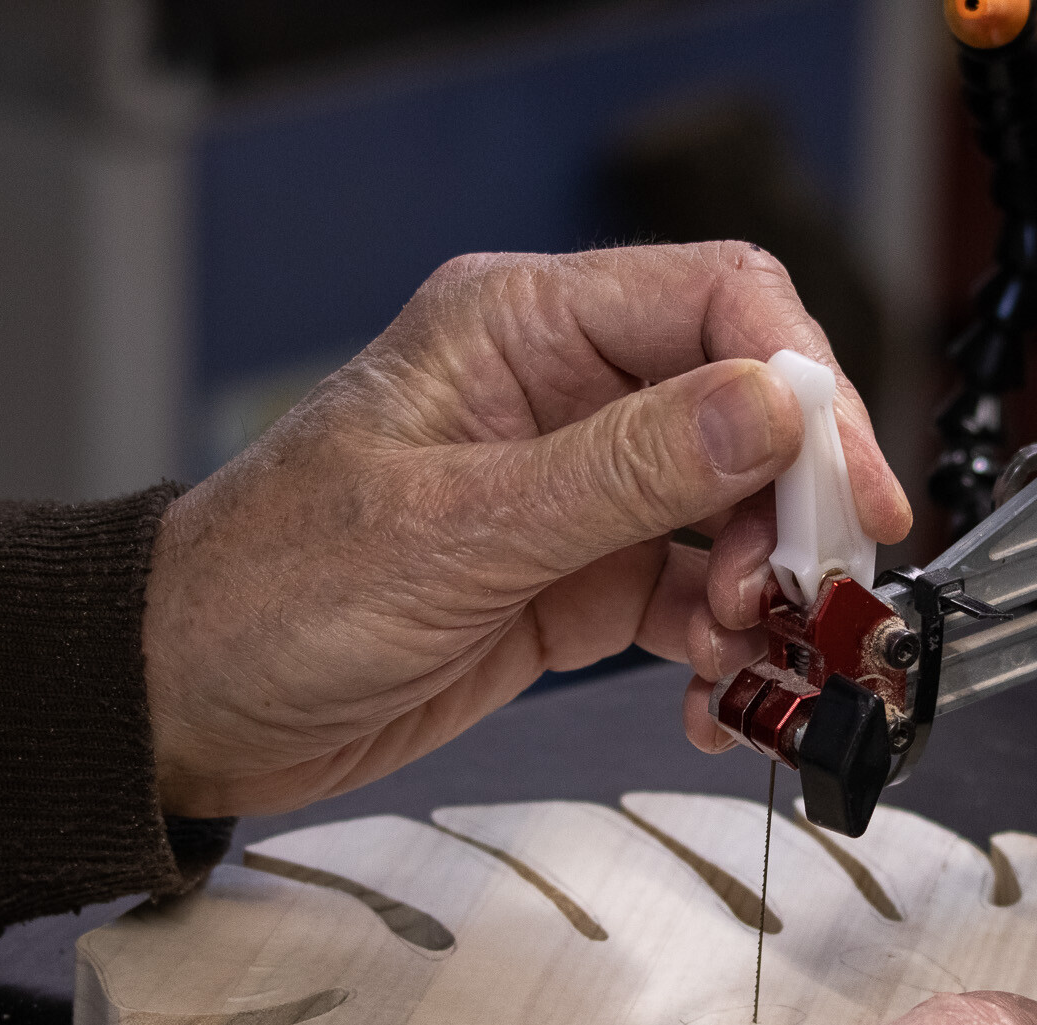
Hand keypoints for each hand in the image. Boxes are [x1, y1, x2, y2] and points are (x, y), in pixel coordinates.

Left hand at [144, 243, 910, 816]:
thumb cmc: (269, 593)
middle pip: (747, 416)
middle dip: (794, 508)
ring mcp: (578, 494)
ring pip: (734, 516)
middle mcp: (565, 396)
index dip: (805, 383)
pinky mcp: (580, 581)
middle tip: (808, 594)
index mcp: (522, 329)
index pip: (718, 303)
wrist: (190, 709)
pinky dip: (724, 652)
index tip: (846, 485)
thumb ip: (624, 471)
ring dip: (765, 590)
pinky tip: (716, 702)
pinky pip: (694, 602)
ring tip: (745, 656)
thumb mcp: (456, 530)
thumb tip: (772, 409)